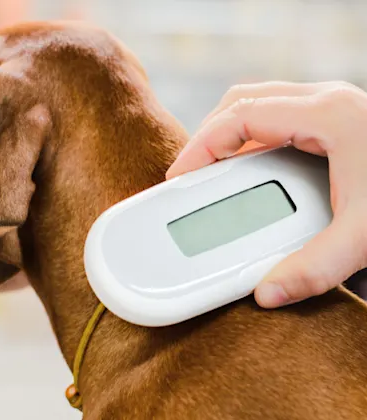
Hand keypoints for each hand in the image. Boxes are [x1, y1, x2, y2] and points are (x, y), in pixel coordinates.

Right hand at [167, 81, 366, 307]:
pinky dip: (249, 142)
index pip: (241, 115)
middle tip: (190, 173)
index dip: (202, 144)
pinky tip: (246, 170)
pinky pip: (274, 121)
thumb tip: (267, 293)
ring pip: (257, 107)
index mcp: (327, 114)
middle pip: (242, 103)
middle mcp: (325, 102)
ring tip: (210, 172)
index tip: (181, 174)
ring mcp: (328, 109)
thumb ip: (314, 269)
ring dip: (226, 137)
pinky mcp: (331, 122)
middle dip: (207, 136)